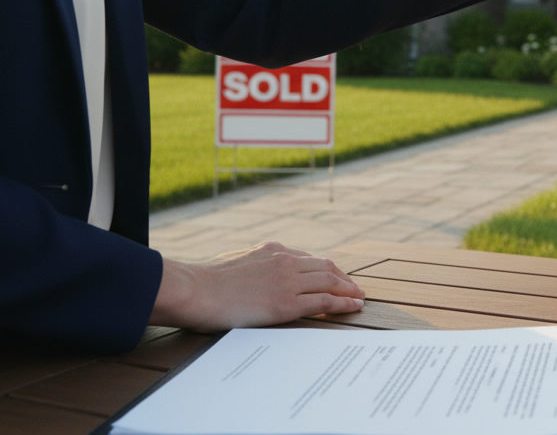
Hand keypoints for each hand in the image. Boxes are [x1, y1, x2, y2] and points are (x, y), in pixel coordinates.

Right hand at [149, 241, 365, 332]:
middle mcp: (285, 261)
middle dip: (344, 279)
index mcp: (274, 250)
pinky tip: (354, 306)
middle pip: (326, 268)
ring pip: (330, 282)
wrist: (196, 290)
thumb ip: (258, 265)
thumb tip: (262, 275)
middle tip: (355, 289)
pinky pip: (325, 301)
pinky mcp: (287, 303)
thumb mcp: (239, 262)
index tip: (337, 277)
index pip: (310, 259)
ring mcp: (288, 282)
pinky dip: (343, 303)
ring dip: (349, 290)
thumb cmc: (209, 282)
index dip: (328, 269)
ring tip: (360, 298)